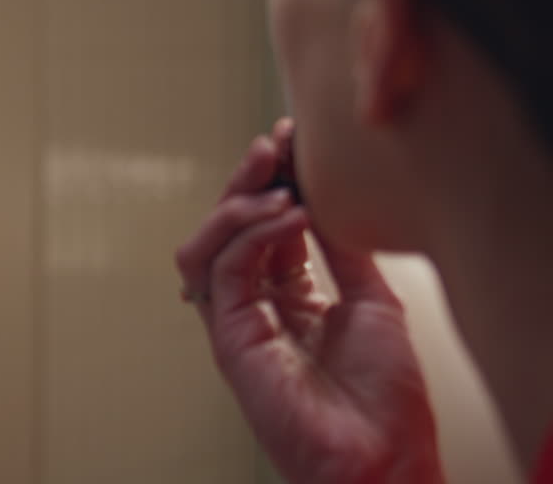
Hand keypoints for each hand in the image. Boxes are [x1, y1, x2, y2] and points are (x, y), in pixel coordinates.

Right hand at [176, 118, 442, 482]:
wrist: (382, 455)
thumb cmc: (384, 398)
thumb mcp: (374, 300)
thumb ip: (343, 250)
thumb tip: (327, 196)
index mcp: (289, 295)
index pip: (265, 224)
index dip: (274, 180)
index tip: (293, 139)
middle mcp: (256, 304)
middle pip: (229, 227)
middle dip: (249, 178)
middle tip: (274, 143)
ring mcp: (238, 320)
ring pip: (208, 244)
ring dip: (236, 203)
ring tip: (276, 181)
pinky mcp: (230, 335)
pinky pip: (225, 268)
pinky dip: (251, 233)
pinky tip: (291, 216)